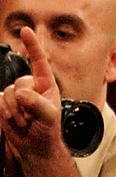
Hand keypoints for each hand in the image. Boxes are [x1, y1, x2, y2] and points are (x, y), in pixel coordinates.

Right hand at [0, 27, 61, 158]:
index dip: (32, 45)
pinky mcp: (4, 104)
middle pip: (19, 82)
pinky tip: (15, 121)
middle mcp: (30, 87)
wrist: (35, 146)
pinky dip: (5, 113)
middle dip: (24, 102)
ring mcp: (16, 95)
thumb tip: (21, 94)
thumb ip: (38, 104)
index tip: (26, 30)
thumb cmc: (48, 131)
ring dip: (15, 111)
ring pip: (7, 93)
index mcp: (46, 85)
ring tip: (26, 120)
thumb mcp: (50, 117)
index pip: (39, 61)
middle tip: (33, 117)